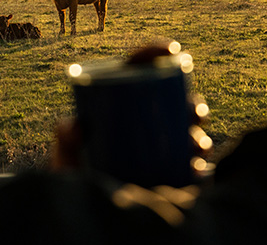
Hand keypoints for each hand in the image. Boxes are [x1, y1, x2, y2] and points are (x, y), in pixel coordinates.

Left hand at [52, 40, 214, 177]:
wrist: (83, 216)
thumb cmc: (75, 180)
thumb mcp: (67, 161)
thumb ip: (65, 142)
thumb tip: (75, 125)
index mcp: (120, 107)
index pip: (139, 71)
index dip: (156, 52)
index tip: (170, 50)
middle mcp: (145, 127)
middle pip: (175, 106)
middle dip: (193, 106)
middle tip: (193, 114)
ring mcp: (159, 152)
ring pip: (190, 136)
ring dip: (201, 136)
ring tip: (196, 145)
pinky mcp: (168, 177)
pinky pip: (193, 169)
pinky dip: (201, 169)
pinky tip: (201, 170)